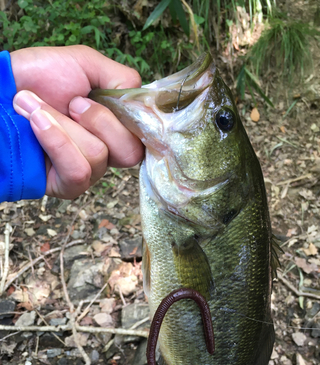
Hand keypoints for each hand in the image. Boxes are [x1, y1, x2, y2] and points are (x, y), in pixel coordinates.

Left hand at [11, 45, 143, 198]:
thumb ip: (123, 79)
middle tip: (72, 102)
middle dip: (99, 120)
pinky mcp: (67, 186)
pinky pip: (78, 171)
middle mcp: (108, 152)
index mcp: (117, 127)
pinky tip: (36, 123)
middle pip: (130, 153)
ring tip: (36, 107)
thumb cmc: (40, 77)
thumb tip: (142, 103)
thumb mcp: (86, 64)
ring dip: (64, 124)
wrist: (0, 88)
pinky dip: (56, 141)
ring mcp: (88, 170)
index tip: (109, 100)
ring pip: (98, 155)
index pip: (146, 139)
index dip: (135, 123)